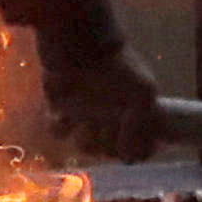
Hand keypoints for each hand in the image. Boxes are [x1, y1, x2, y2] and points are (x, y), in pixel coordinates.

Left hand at [39, 38, 163, 162]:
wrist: (79, 42)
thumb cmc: (115, 67)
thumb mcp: (142, 95)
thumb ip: (140, 129)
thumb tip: (130, 159)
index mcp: (135, 110)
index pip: (141, 145)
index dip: (138, 151)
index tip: (131, 149)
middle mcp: (112, 114)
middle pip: (111, 150)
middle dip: (108, 147)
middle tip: (105, 128)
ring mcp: (86, 110)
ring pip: (86, 145)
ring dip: (84, 142)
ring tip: (84, 125)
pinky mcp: (61, 104)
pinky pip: (59, 130)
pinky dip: (59, 127)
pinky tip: (63, 116)